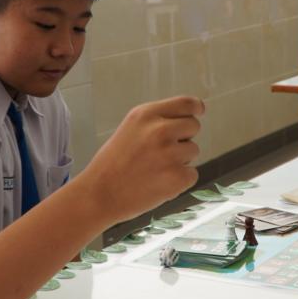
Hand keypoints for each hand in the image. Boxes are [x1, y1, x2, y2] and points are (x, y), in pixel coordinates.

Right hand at [75, 96, 203, 223]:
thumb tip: (187, 119)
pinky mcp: (177, 177)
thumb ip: (156, 122)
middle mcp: (160, 130)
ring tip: (155, 169)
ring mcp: (170, 154)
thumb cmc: (113, 164)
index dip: (196, 108)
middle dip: (184, 138)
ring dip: (180, 160)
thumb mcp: (130, 129)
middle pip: (194, 126)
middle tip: (162, 152)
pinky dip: (180, 181)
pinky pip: (192, 174)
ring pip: (193, 151)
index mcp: (146, 115)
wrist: (99, 195)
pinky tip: (158, 184)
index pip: (186, 103)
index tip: (198, 112)